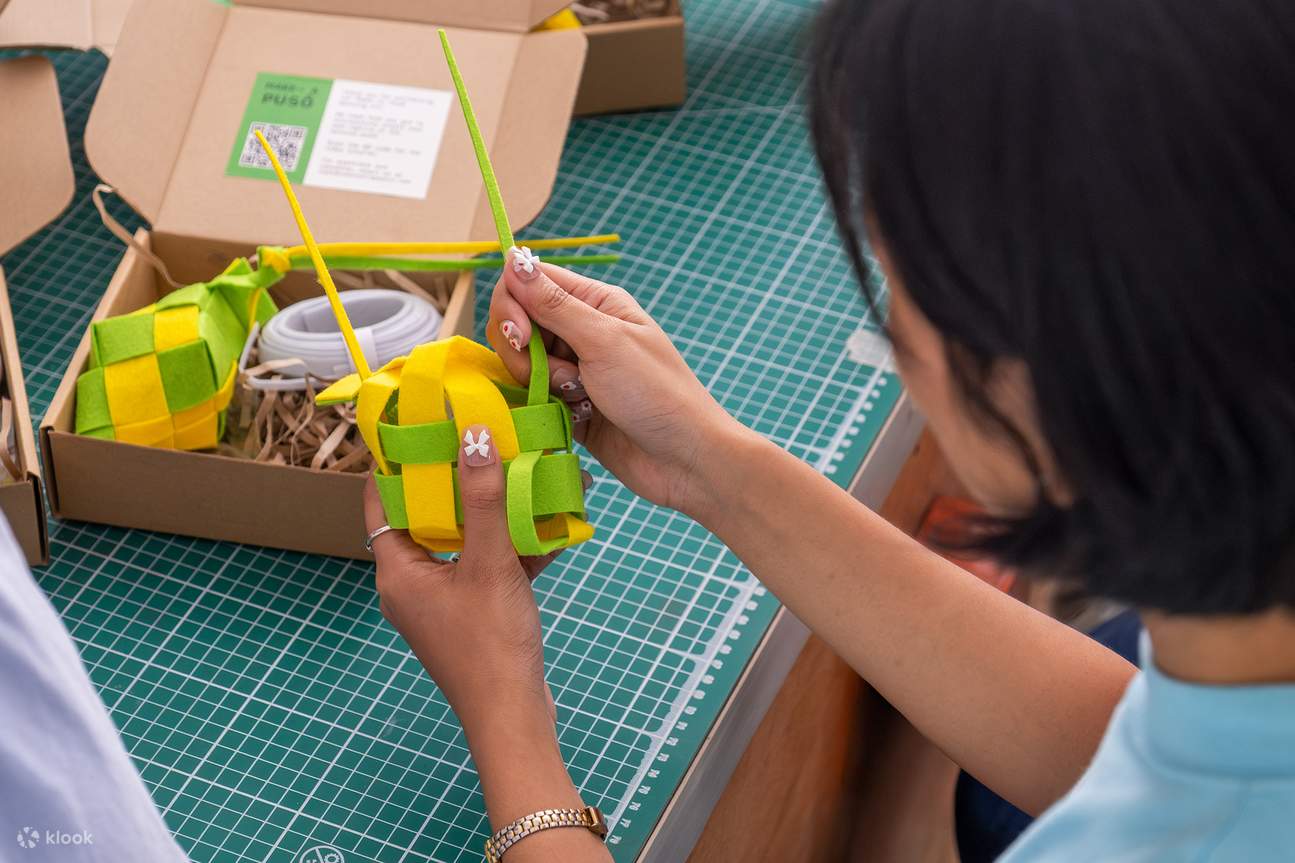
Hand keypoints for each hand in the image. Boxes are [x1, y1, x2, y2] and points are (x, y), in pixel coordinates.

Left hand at [364, 429, 612, 860]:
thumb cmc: (490, 645)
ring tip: (518, 472)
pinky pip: (486, 566)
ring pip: (462, 540)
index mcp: (398, 572)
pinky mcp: (472, 615)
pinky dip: (511, 546)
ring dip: (490, 511)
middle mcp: (412, 585)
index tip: (418, 424)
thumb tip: (472, 436)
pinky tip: (548, 522)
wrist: (514, 717)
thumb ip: (482, 499)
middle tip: (478, 439)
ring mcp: (443, 602)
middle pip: (426, 516)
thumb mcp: (489, 562)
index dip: (395, 462)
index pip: (381, 502)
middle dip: (455, 479)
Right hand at [488, 249, 747, 518]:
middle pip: (517, 324)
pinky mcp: (567, 406)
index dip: (512, 304)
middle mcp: (582, 331)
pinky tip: (576, 417)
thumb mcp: (604, 340)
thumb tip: (513, 257)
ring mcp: (574, 370)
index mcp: (596, 302)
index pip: (529, 282)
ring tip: (577, 398)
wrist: (685, 460)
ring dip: (540, 383)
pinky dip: (544, 408)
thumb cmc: (657, 393)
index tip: (520, 335)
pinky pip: (532, 398)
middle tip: (561, 376)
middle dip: (523, 352)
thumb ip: (554, 304)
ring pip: (521, 364)